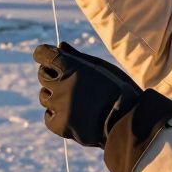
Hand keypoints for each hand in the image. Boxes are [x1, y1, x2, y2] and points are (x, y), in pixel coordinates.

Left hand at [34, 42, 171, 171]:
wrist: (128, 121)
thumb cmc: (117, 89)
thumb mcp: (100, 67)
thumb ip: (76, 57)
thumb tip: (59, 45)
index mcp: (71, 67)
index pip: (42, 54)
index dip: (44, 53)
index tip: (47, 55)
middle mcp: (62, 86)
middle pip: (42, 75)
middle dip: (52, 76)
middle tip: (68, 81)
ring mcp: (60, 106)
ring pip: (44, 97)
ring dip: (54, 96)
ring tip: (75, 101)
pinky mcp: (60, 126)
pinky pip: (48, 117)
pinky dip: (56, 115)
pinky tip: (71, 114)